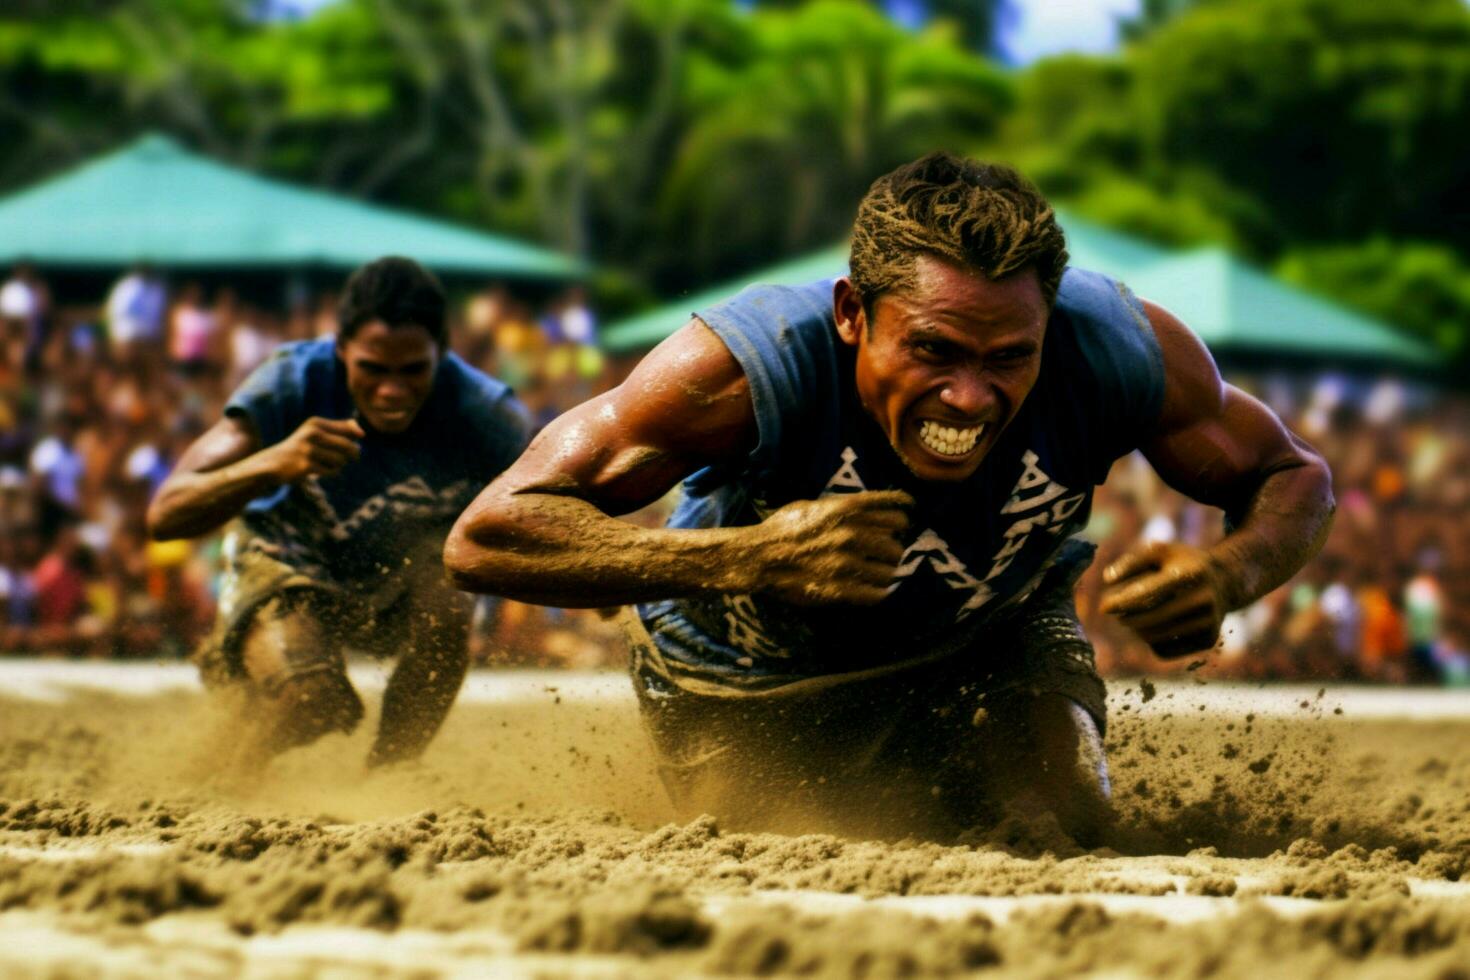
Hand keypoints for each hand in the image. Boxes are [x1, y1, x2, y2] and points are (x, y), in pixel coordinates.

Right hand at [261, 416, 363, 482]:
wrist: (274, 462)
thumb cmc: (301, 447)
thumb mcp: (316, 432)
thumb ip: (340, 428)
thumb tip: (361, 433)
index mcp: (315, 423)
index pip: (348, 428)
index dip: (357, 437)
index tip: (358, 441)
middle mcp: (311, 434)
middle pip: (348, 446)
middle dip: (353, 454)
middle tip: (352, 458)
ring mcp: (308, 450)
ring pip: (341, 460)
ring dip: (339, 465)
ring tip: (328, 464)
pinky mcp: (306, 466)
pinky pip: (332, 472)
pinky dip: (330, 473)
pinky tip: (319, 471)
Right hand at [747, 490, 912, 604]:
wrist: (758, 557)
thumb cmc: (782, 528)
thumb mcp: (812, 505)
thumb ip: (842, 506)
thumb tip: (869, 507)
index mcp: (845, 510)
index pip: (893, 509)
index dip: (903, 513)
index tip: (907, 516)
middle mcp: (851, 533)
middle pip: (896, 542)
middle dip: (892, 547)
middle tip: (885, 552)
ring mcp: (847, 563)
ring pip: (890, 570)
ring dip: (885, 572)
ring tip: (878, 573)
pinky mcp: (841, 589)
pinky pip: (877, 594)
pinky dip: (878, 593)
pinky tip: (874, 591)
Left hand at [1099, 540, 1228, 658]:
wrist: (1225, 582)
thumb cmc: (1182, 564)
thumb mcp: (1159, 552)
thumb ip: (1131, 562)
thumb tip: (1107, 578)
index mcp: (1191, 574)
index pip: (1151, 593)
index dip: (1123, 601)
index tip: (1103, 607)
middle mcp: (1204, 600)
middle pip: (1152, 619)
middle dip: (1127, 618)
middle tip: (1116, 615)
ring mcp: (1209, 622)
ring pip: (1158, 637)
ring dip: (1137, 630)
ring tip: (1131, 619)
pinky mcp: (1208, 640)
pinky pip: (1168, 650)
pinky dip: (1153, 642)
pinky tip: (1154, 628)